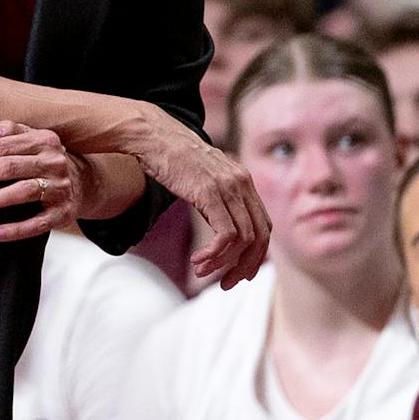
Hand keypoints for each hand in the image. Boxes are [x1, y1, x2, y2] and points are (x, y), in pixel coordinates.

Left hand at [0, 122, 106, 242]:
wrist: (84, 185)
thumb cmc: (44, 161)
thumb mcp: (33, 139)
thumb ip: (11, 131)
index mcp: (43, 140)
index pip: (2, 146)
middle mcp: (53, 162)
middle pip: (9, 167)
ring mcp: (60, 188)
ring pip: (23, 192)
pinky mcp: (64, 214)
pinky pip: (38, 224)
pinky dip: (16, 230)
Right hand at [139, 122, 269, 288]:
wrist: (154, 136)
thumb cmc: (172, 158)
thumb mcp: (203, 180)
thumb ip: (218, 201)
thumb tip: (221, 231)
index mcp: (244, 181)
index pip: (264, 226)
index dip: (255, 254)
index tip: (239, 272)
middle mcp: (242, 183)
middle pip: (260, 237)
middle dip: (245, 266)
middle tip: (226, 283)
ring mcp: (228, 187)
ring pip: (243, 239)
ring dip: (223, 263)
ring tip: (201, 271)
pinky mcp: (210, 193)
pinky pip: (226, 235)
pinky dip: (214, 255)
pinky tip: (196, 260)